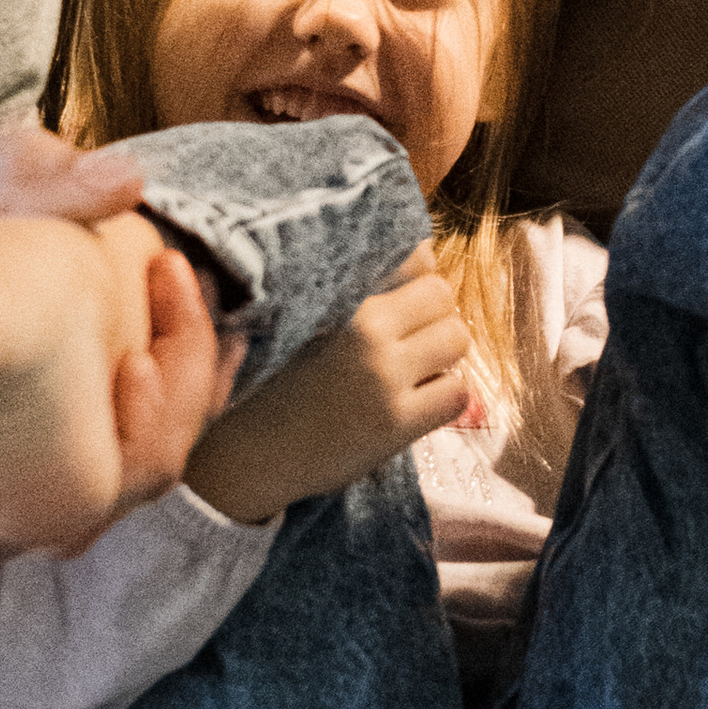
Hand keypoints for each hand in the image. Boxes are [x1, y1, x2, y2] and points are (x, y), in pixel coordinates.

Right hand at [184, 247, 474, 523]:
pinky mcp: (396, 422)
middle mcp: (364, 328)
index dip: (418, 277)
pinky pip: (457, 392)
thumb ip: (352, 294)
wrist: (249, 452)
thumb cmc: (274, 383)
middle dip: (434, 316)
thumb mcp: (304, 320)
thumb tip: (421, 264)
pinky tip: (414, 404)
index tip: (405, 299)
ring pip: (458, 339)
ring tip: (412, 373)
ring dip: (442, 356)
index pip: (415, 256)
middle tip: (411, 341)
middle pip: (442, 294)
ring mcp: (383, 376)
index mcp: (340, 296)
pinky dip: (444, 396)